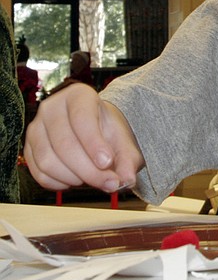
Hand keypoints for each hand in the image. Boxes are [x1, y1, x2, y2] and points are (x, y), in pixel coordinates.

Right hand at [23, 83, 143, 192]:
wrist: (93, 132)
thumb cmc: (107, 132)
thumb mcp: (123, 141)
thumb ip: (128, 159)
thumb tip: (127, 180)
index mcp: (78, 96)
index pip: (81, 119)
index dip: (94, 144)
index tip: (107, 163)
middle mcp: (52, 108)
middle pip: (64, 144)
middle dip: (89, 170)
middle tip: (109, 182)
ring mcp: (35, 128)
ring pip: (48, 162)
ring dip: (74, 178)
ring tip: (94, 178)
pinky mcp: (28, 149)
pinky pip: (39, 174)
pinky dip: (60, 183)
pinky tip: (76, 180)